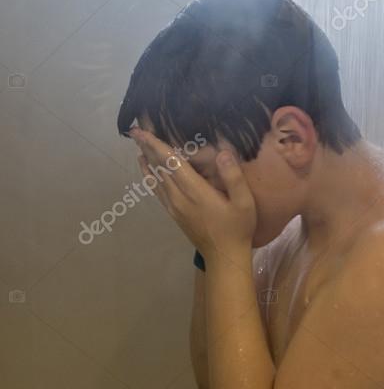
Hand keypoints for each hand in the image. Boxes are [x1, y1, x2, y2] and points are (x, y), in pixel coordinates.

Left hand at [129, 128, 256, 257]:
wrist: (224, 257)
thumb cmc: (237, 227)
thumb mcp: (244, 202)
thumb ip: (233, 177)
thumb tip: (223, 153)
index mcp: (195, 191)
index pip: (171, 163)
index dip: (156, 145)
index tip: (143, 132)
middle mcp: (179, 197)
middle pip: (159, 168)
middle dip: (147, 148)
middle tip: (135, 131)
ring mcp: (174, 207)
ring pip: (155, 179)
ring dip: (146, 161)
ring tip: (138, 146)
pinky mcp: (173, 213)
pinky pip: (157, 191)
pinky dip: (150, 177)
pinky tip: (148, 171)